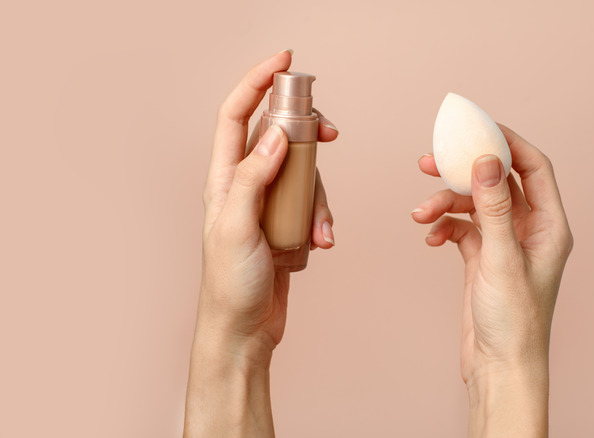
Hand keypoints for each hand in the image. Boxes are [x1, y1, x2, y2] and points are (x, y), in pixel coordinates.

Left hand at [184, 50, 337, 437]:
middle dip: (309, 134)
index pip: (237, 116)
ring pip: (305, 175)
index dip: (257, 83)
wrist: (244, 331)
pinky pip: (314, 208)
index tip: (285, 62)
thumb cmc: (229, 285)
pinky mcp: (287, 227)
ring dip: (321, 199)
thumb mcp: (237, 227)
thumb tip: (274, 136)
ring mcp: (268, 206)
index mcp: (224, 179)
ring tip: (321, 233)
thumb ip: (252, 177)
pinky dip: (324, 222)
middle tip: (332, 132)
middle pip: (280, 138)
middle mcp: (245, 186)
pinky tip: (322, 244)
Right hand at [413, 124, 572, 436]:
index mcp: (549, 226)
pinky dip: (444, 227)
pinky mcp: (483, 260)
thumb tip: (486, 158)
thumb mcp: (501, 257)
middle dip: (463, 170)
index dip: (507, 143)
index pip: (533, 167)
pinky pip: (462, 228)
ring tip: (420, 214)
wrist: (499, 367)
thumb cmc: (514, 320)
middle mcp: (530, 230)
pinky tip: (431, 238)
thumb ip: (494, 206)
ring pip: (473, 205)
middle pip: (497, 182)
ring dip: (445, 204)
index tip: (475, 129)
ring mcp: (505, 245)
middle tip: (430, 160)